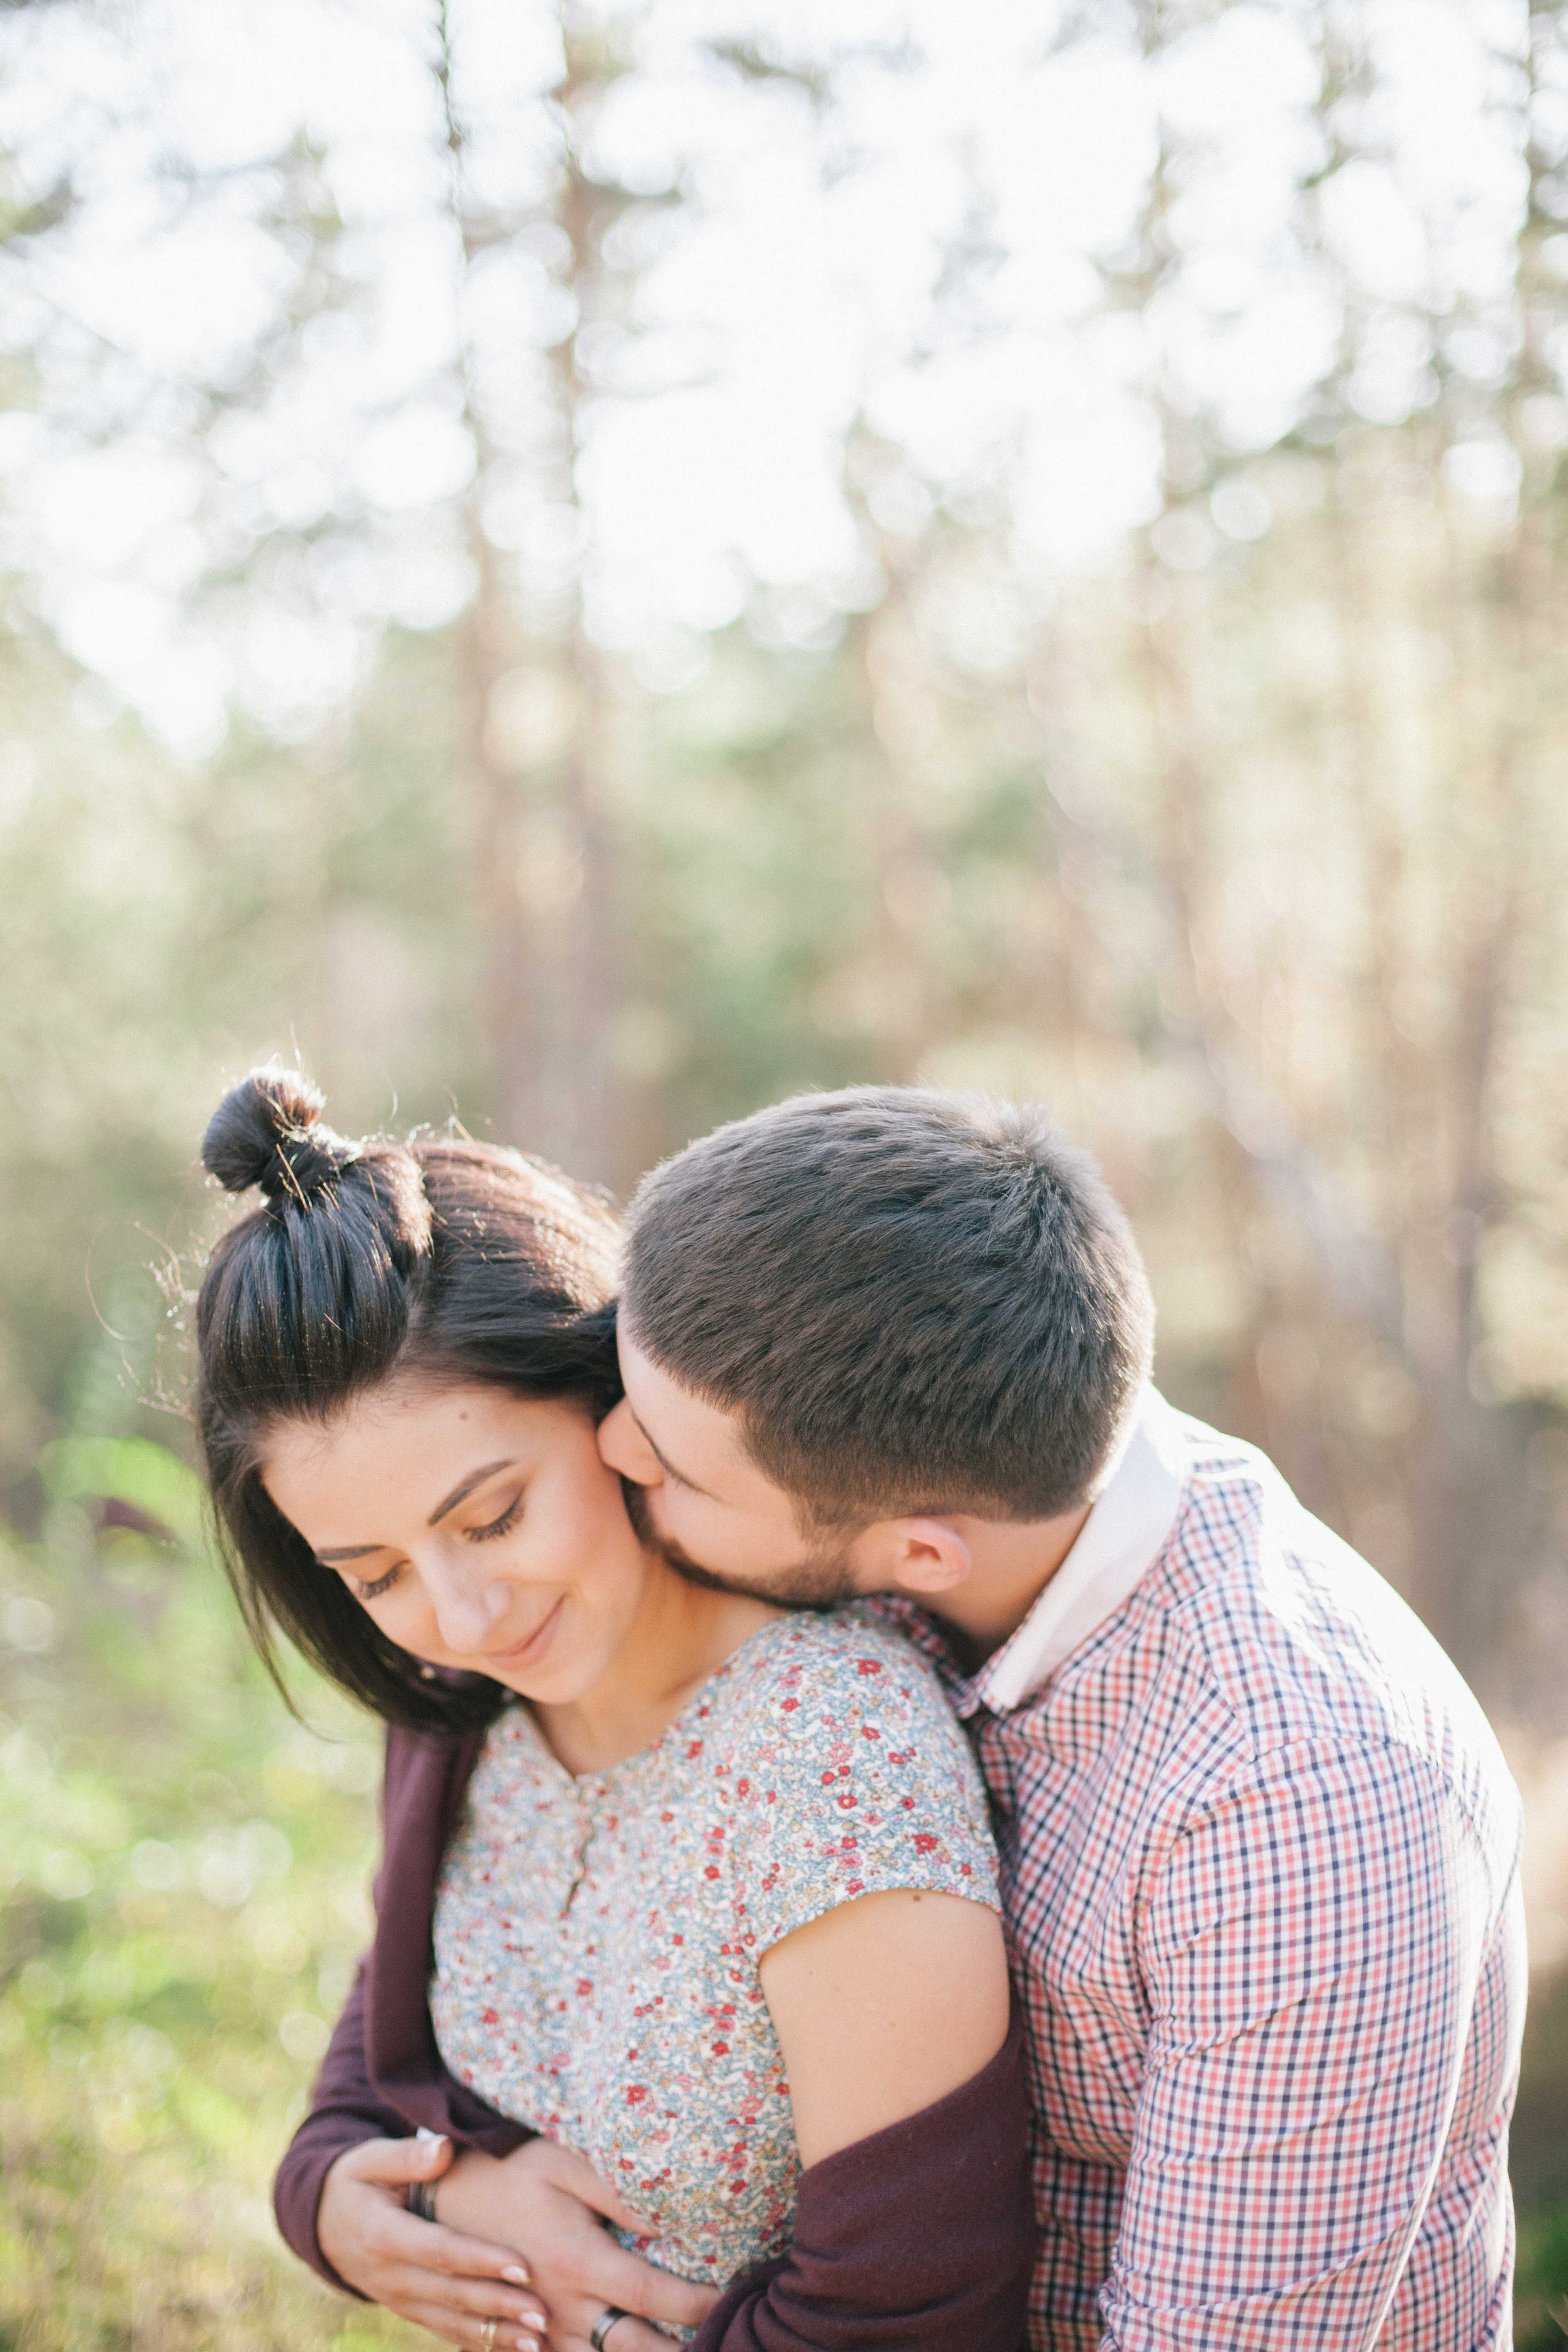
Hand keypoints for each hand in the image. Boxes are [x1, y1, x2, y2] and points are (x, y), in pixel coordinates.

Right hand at [317, 2130, 547, 2348]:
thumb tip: (443, 2150)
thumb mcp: (370, 2160)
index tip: (523, 2265)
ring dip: (496, 2335)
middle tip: (543, 2313)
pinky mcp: (409, 2309)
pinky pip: (445, 2331)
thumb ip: (407, 2156)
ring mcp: (399, 2299)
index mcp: (383, 2235)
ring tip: (539, 2341)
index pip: (440, 2251)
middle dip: (499, 2306)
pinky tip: (514, 2350)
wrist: (320, 2223)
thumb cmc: (354, 2181)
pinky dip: (478, 2343)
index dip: (480, 2260)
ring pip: (452, 2322)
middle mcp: (391, 2276)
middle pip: (452, 2295)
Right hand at [436, 2137, 719, 2350]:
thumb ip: (618, 2192)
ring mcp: (534, 2332)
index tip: (738, 2302)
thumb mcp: (562, 2165)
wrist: (434, 2201)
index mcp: (578, 2263)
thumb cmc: (507, 2172)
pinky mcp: (512, 2340)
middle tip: (724, 2347)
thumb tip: (669, 2218)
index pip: (655, 2296)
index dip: (700, 2305)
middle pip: (634, 2348)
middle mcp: (559, 2310)